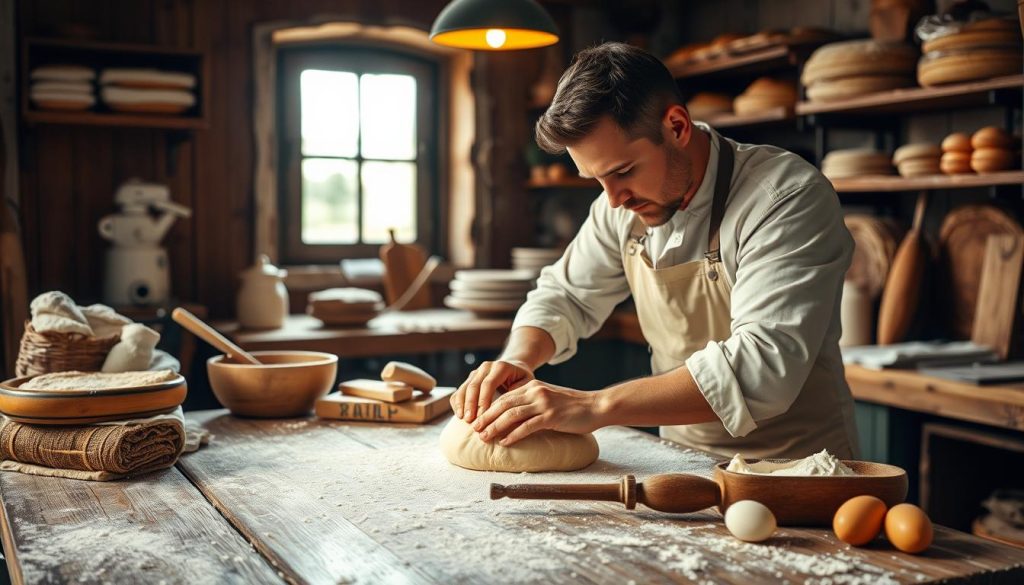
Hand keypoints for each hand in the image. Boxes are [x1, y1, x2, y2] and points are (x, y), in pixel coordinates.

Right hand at [451, 359, 533, 422]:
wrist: (515, 369)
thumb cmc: (522, 380)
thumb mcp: (527, 384)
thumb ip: (519, 394)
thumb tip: (509, 410)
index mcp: (501, 367)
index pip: (488, 384)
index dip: (483, 401)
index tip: (482, 417)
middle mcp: (486, 367)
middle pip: (474, 386)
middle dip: (471, 404)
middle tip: (471, 421)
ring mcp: (476, 372)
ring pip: (464, 387)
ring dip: (462, 404)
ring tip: (463, 419)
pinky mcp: (470, 379)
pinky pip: (460, 390)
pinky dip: (457, 402)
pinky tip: (459, 415)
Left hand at [473, 380, 601, 445]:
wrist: (596, 406)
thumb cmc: (572, 407)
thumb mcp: (547, 399)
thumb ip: (530, 403)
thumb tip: (510, 416)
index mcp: (532, 386)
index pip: (503, 397)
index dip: (488, 409)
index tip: (477, 420)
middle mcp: (535, 392)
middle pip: (503, 404)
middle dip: (486, 418)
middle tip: (474, 430)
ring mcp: (543, 403)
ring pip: (511, 415)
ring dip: (495, 427)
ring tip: (485, 438)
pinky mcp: (552, 416)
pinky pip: (527, 426)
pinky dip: (513, 435)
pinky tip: (505, 442)